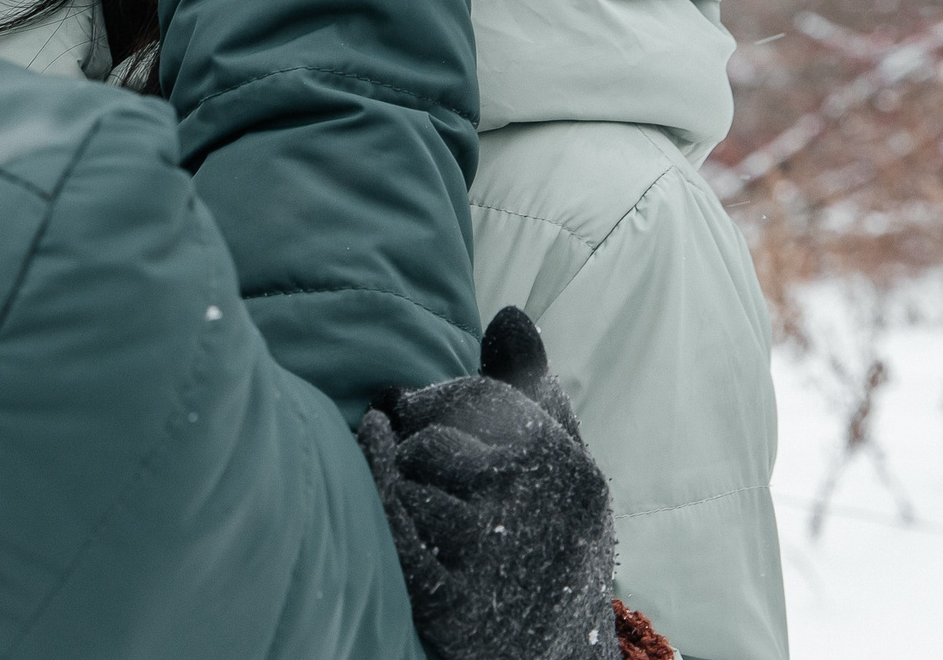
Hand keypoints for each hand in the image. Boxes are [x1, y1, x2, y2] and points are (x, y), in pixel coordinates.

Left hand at [356, 308, 617, 659]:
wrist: (559, 645)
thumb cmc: (546, 527)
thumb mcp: (557, 458)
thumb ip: (528, 385)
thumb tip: (510, 314)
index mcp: (569, 470)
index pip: (482, 404)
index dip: (427, 404)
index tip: (404, 412)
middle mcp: (545, 518)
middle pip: (436, 450)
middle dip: (405, 450)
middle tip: (395, 455)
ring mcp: (503, 568)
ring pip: (412, 498)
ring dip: (390, 491)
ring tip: (395, 495)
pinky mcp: (462, 613)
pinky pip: (401, 549)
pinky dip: (381, 522)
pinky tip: (373, 507)